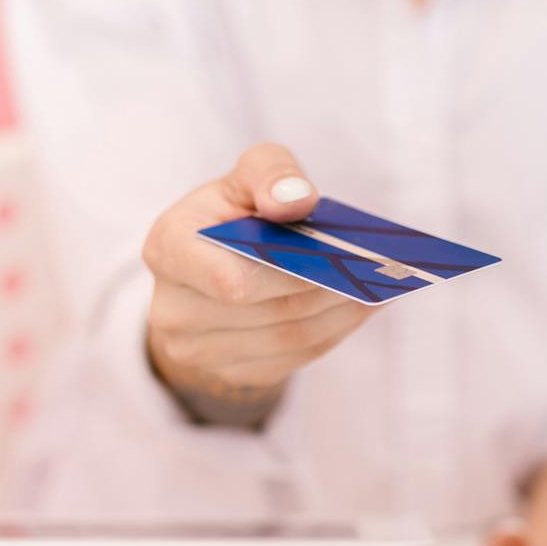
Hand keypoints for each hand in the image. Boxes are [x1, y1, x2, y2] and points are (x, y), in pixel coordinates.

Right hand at [143, 143, 373, 426]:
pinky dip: (334, 331)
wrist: (207, 267)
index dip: (288, 272)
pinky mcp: (230, 372)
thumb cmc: (230, 213)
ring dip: (340, 314)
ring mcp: (197, 351)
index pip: (230, 279)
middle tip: (376, 271)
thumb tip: (297, 200)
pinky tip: (361, 307)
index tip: (335, 254)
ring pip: (288, 338)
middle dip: (328, 289)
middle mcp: (173, 310)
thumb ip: (271, 173)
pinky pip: (293, 359)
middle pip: (269, 309)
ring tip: (379, 287)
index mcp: (168, 249)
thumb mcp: (246, 175)